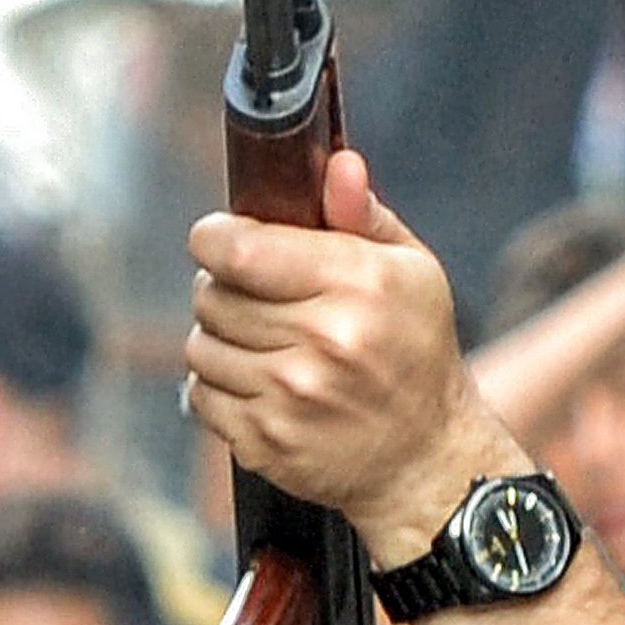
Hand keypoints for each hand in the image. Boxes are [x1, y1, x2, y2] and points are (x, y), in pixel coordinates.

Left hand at [186, 151, 515, 561]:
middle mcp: (324, 342)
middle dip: (221, 290)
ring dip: (218, 339)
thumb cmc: (416, 355)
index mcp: (358, 286)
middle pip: (212, 296)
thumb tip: (338, 163)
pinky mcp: (265, 442)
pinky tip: (257, 384)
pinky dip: (217, 388)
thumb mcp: (412, 274)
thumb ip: (364, 217)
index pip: (240, 250)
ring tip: (258, 343)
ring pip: (200, 346)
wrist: (423, 461)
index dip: (214, 238)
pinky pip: (201, 396)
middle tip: (253, 298)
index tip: (219, 240)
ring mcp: (291, 397)